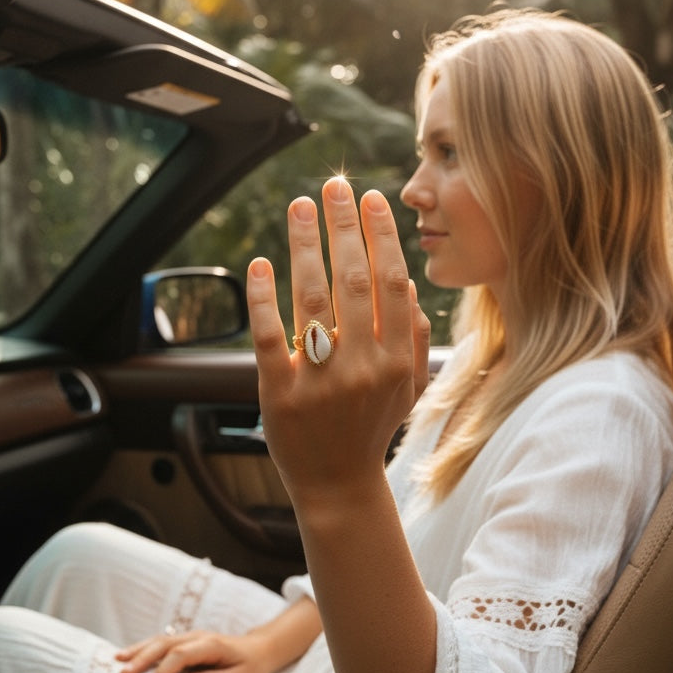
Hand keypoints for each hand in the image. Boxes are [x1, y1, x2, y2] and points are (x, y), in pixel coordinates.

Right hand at [115, 628, 274, 672]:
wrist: (259, 649)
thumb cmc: (251, 666)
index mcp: (212, 645)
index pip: (181, 654)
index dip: (165, 670)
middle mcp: (198, 637)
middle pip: (165, 644)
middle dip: (143, 657)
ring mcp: (190, 638)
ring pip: (160, 641)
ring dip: (139, 650)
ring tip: (117, 661)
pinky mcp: (186, 643)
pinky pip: (162, 644)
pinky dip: (144, 649)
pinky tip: (128, 657)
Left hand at [246, 177, 430, 502]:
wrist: (338, 485)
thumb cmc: (371, 429)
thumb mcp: (407, 387)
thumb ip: (411, 337)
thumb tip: (407, 283)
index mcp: (395, 360)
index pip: (391, 283)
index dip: (381, 237)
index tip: (370, 200)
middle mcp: (362, 367)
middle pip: (353, 281)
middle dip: (344, 227)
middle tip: (333, 186)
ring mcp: (320, 380)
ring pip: (312, 299)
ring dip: (305, 246)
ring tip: (298, 208)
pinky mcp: (280, 394)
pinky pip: (271, 337)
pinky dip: (264, 298)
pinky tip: (260, 264)